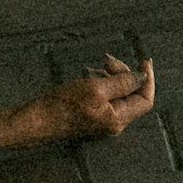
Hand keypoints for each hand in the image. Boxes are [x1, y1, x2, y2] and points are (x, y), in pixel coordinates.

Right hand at [36, 56, 156, 142]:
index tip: (144, 62)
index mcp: (118, 118)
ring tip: (92, 69)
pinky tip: (86, 76)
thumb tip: (142, 77)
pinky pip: (104, 96)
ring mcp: (103, 120)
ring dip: (109, 76)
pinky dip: (99, 82)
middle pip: (131, 93)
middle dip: (123, 73)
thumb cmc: (61, 105)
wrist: (36, 119)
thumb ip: (122, 82)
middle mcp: (113, 122)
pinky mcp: (92, 115)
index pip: (145, 99)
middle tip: (107, 60)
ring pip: (117, 92)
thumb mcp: (95, 88)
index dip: (147, 79)